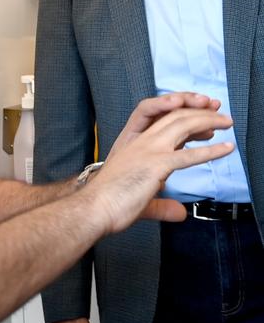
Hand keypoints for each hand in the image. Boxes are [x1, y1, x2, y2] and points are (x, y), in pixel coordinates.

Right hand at [89, 98, 233, 233]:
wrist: (93, 207)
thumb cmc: (109, 203)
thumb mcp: (141, 199)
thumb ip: (162, 205)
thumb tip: (180, 213)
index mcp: (133, 142)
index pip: (161, 116)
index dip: (183, 111)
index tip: (203, 115)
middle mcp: (141, 141)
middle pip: (175, 114)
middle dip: (199, 109)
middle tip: (220, 111)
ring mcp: (149, 150)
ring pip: (182, 124)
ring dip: (208, 119)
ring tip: (227, 121)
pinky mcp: (156, 165)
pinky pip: (188, 154)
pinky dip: (211, 151)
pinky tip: (226, 149)